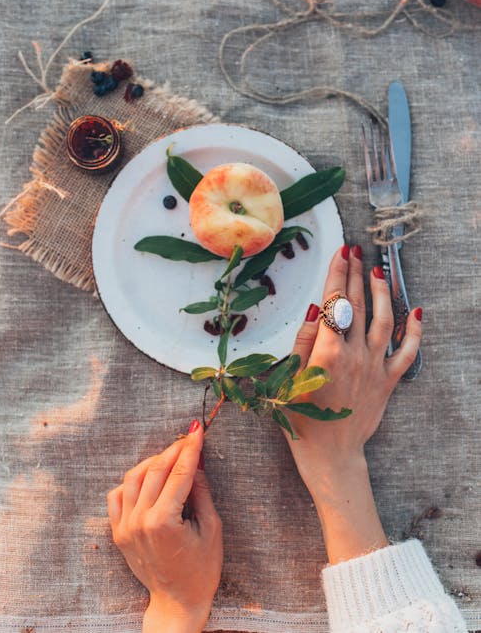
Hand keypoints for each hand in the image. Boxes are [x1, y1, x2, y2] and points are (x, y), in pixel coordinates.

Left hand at [107, 421, 222, 632]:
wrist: (177, 602)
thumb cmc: (201, 570)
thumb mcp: (211, 528)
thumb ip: (201, 492)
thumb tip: (196, 463)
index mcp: (164, 522)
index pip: (179, 473)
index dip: (190, 449)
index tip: (198, 431)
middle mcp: (140, 522)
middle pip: (155, 470)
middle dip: (174, 450)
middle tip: (189, 438)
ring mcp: (125, 527)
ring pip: (134, 477)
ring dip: (153, 461)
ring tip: (171, 455)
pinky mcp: (118, 532)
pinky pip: (118, 495)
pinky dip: (132, 481)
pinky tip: (148, 477)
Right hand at [287, 244, 421, 561]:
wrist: (331, 456)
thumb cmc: (302, 419)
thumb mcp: (290, 379)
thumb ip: (303, 341)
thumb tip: (315, 308)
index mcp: (328, 352)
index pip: (334, 302)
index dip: (337, 273)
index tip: (340, 251)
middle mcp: (355, 355)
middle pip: (358, 305)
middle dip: (357, 273)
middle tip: (356, 249)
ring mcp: (375, 367)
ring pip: (385, 321)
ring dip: (382, 293)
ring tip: (378, 271)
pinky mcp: (388, 381)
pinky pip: (408, 353)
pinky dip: (415, 331)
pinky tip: (416, 310)